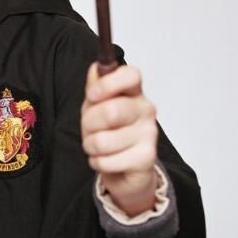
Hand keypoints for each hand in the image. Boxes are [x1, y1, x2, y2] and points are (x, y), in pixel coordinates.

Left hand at [81, 63, 157, 215]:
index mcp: (133, 92)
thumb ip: (96, 86)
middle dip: (89, 124)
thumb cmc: (110, 132)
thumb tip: (96, 69)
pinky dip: (98, 162)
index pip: (131, 75)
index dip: (108, 84)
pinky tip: (107, 160)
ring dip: (91, 146)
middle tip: (91, 129)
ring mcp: (148, 134)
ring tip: (98, 146)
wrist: (125, 169)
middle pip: (110, 111)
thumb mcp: (96, 105)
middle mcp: (145, 109)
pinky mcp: (146, 158)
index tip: (92, 95)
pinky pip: (106, 160)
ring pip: (103, 140)